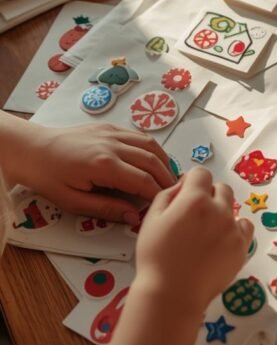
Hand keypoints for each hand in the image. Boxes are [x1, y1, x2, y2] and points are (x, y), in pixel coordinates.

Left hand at [23, 123, 175, 223]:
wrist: (32, 150)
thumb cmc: (49, 178)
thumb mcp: (74, 201)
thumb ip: (107, 209)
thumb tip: (134, 217)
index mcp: (104, 165)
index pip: (143, 181)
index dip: (158, 195)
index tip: (165, 205)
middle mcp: (112, 145)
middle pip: (152, 161)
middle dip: (167, 178)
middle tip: (175, 192)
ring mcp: (111, 132)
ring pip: (149, 144)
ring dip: (163, 160)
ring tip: (169, 176)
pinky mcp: (108, 127)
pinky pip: (137, 135)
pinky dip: (150, 148)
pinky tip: (152, 159)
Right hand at [135, 167, 252, 317]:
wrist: (172, 293)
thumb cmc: (156, 257)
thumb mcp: (151, 219)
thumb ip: (167, 194)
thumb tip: (182, 185)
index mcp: (194, 199)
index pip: (201, 174)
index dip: (192, 182)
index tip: (186, 194)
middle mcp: (218, 210)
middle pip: (221, 189)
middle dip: (208, 195)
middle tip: (195, 215)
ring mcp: (233, 229)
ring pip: (233, 208)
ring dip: (222, 212)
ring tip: (207, 232)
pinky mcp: (242, 247)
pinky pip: (245, 227)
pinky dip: (236, 229)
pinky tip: (222, 239)